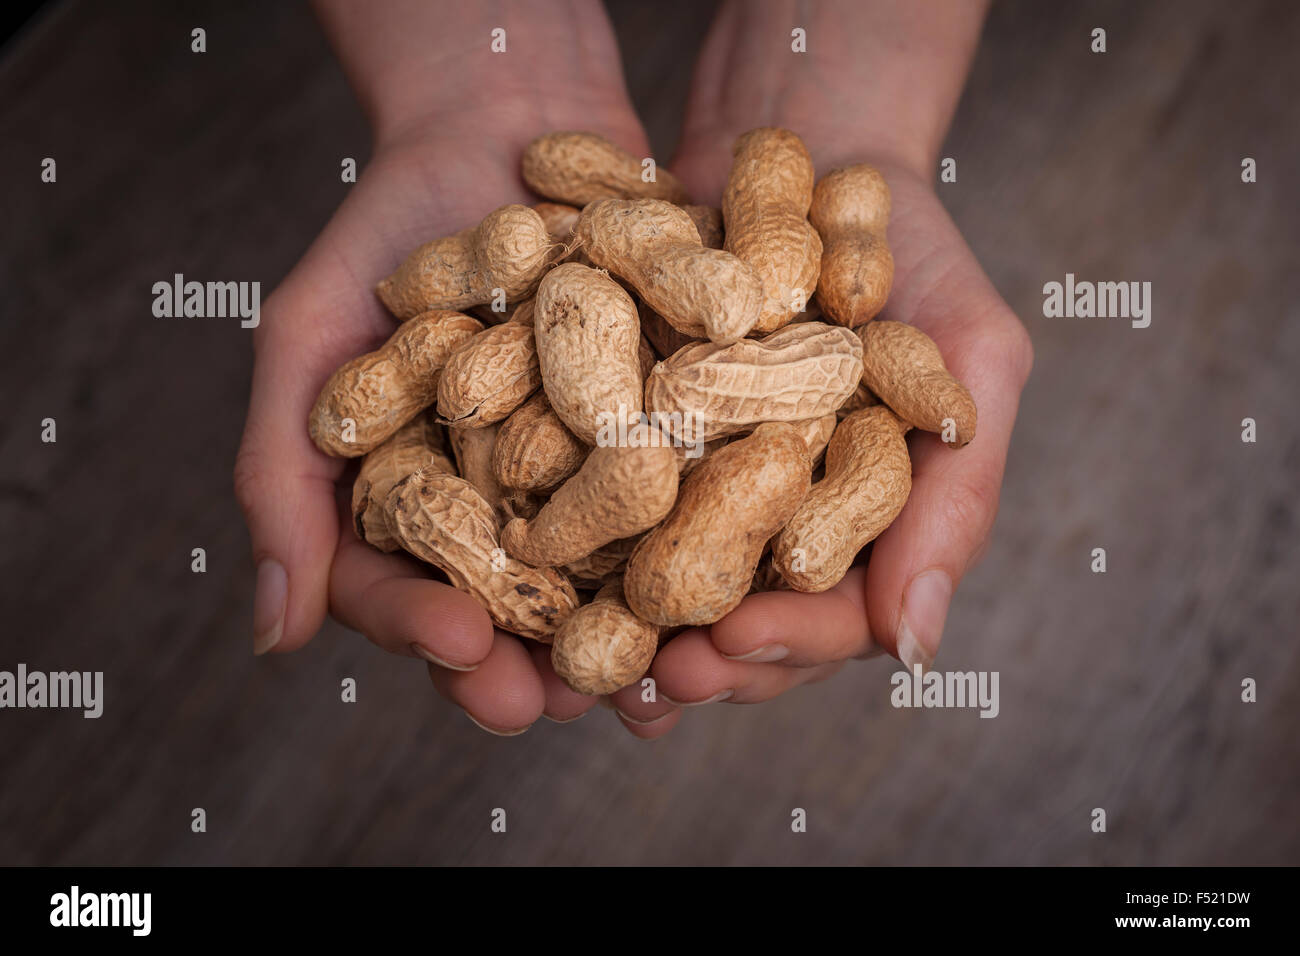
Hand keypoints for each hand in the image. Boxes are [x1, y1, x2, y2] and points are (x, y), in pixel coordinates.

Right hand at [235, 0, 653, 733]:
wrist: (501, 126)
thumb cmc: (385, 230)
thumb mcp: (310, 340)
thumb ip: (284, 478)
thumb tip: (276, 633)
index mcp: (409, 510)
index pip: (403, 597)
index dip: (427, 633)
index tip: (461, 647)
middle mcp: (499, 512)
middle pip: (511, 619)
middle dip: (533, 668)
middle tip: (557, 702)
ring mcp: (584, 481)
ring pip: (603, 586)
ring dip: (625, 639)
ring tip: (650, 678)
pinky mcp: (663, 439)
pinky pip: (683, 505)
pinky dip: (701, 545)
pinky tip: (723, 586)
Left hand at [607, 0, 1030, 737]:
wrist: (806, 143)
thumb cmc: (912, 250)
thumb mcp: (970, 355)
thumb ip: (957, 495)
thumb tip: (915, 648)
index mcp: (866, 528)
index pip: (835, 621)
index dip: (784, 646)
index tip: (727, 646)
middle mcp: (782, 525)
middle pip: (742, 627)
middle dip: (697, 660)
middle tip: (646, 680)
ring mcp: (706, 490)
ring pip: (667, 591)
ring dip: (624, 636)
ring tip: (576, 663)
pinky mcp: (636, 445)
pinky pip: (600, 510)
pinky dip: (571, 547)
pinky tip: (530, 572)